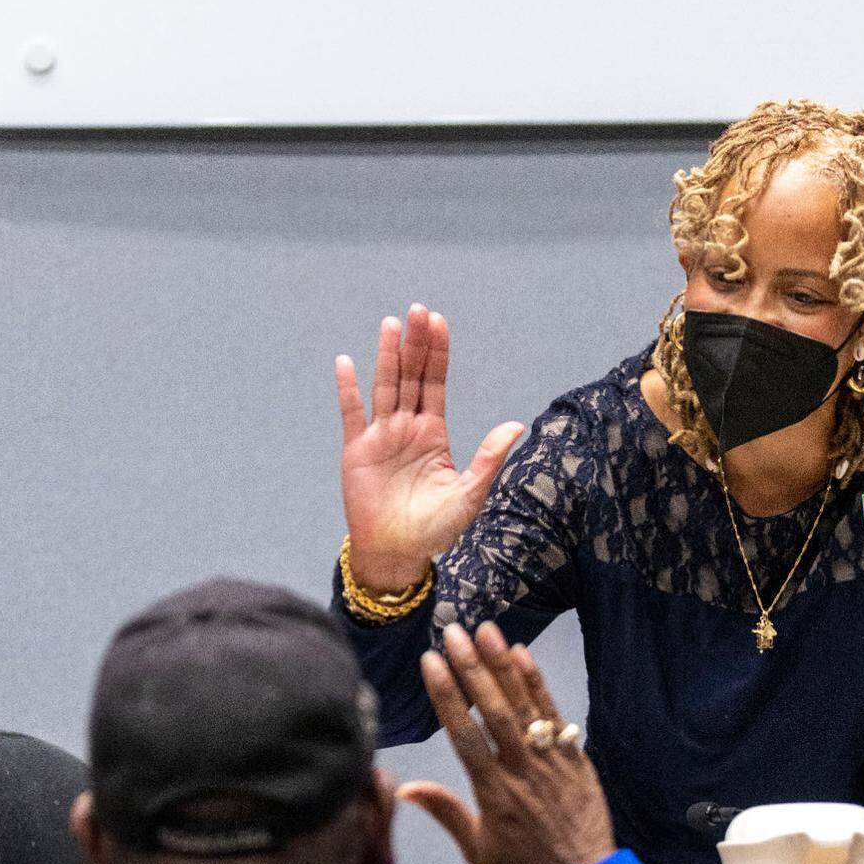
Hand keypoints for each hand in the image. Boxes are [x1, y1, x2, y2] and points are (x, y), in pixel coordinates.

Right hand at [336, 307, 523, 593]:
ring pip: (385, 387)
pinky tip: (346, 363)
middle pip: (411, 376)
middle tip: (418, 310)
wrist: (397, 553)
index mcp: (433, 433)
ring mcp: (381, 437)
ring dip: (386, 356)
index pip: (435, 383)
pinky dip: (348, 390)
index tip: (438, 322)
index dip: (437, 353)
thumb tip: (517, 425)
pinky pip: (352, 414)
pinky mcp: (357, 451)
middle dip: (415, 344)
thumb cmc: (435, 528)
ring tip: (391, 324)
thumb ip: (489, 459)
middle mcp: (407, 428)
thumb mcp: (469, 494)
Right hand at [398, 623, 615, 863]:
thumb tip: (405, 789)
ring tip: (488, 631)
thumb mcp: (477, 850)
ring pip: (525, 706)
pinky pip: (554, 716)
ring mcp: (551, 762)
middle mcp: (521, 770)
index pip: (464, 735)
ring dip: (505, 666)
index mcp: (493, 793)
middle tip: (455, 632)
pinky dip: (539, 686)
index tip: (430, 662)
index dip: (446, 695)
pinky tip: (524, 657)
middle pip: (493, 710)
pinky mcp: (575, 759)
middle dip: (472, 668)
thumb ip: (445, 812)